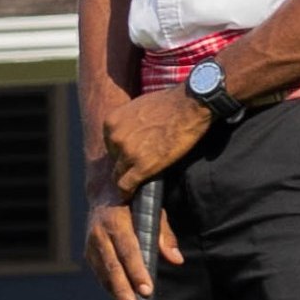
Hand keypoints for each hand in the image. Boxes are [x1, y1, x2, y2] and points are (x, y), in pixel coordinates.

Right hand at [88, 194, 186, 299]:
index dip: (137, 270)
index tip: (146, 290)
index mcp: (116, 220)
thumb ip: (164, 235)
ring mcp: (91, 243)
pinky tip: (121, 299)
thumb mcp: (154, 211)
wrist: (104, 192)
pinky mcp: (89, 252)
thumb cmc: (136, 203)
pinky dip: (110, 287)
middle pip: (112, 266)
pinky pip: (100, 273)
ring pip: (104, 272)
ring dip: (116, 293)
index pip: (128, 249)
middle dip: (122, 290)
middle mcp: (99, 232)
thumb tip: (176, 260)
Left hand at [95, 84, 210, 198]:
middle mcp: (115, 138)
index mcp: (111, 122)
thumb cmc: (170, 103)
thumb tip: (132, 131)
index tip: (129, 158)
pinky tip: (131, 196)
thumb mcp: (138, 107)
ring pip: (118, 175)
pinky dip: (127, 193)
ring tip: (134, 186)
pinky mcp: (142, 166)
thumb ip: (129, 122)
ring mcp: (127, 153)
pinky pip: (126, 185)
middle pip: (114, 160)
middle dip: (123, 166)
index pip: (110, 145)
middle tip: (135, 170)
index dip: (120, 153)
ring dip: (126, 180)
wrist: (189, 105)